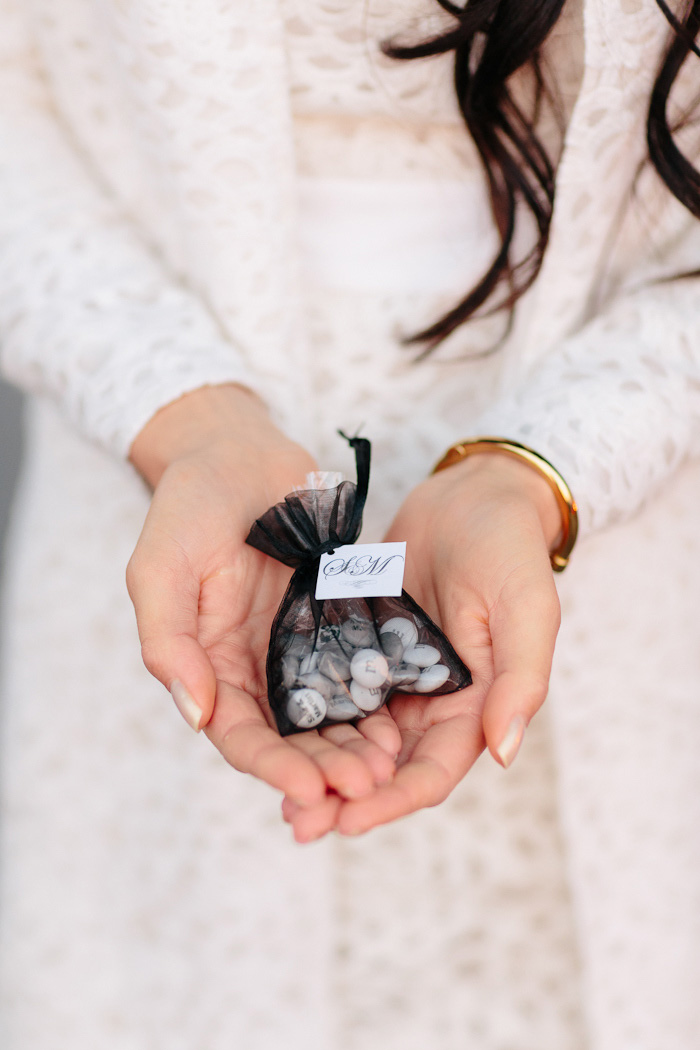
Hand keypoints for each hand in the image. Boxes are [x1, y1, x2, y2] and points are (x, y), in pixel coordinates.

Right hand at [126, 384, 399, 807]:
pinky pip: (360, 666)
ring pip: (332, 711)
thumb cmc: (190, 505)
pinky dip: (379, 698)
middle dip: (326, 767)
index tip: (312, 793)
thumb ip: (169, 640)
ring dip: (356, 744)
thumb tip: (196, 714)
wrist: (240, 450)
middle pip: (292, 736)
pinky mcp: (337, 616)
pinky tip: (406, 717)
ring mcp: (300, 643)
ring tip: (391, 767)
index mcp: (212, 663)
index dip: (274, 769)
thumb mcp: (160, 568)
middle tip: (366, 787)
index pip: (241, 735)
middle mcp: (257, 664)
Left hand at [282, 453, 561, 840]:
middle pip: (386, 766)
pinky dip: (310, 714)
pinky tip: (271, 728)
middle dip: (344, 797)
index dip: (392, 799)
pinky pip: (334, 686)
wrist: (473, 494)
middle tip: (298, 823)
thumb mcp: (528, 609)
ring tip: (277, 791)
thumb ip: (520, 680)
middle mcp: (431, 701)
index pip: (433, 771)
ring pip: (353, 735)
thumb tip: (505, 753)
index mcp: (474, 706)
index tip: (347, 820)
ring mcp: (393, 673)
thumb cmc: (510, 549)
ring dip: (320, 765)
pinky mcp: (363, 644)